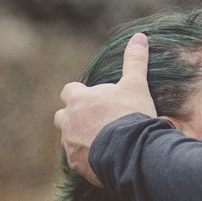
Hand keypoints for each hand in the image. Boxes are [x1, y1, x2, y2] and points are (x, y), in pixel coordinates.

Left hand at [54, 32, 156, 186]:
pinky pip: (75, 159)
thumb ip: (135, 61)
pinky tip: (101, 158)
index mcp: (79, 99)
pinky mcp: (75, 163)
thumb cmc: (131, 115)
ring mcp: (69, 143)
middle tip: (95, 121)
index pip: (69, 91)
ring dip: (78, 138)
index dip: (79, 94)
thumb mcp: (136, 85)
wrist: (131, 152)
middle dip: (73, 117)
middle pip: (62, 116)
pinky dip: (85, 158)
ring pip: (67, 138)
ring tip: (100, 141)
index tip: (92, 99)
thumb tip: (140, 37)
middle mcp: (68, 120)